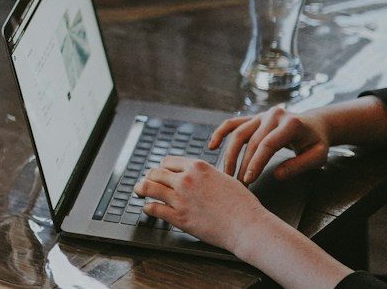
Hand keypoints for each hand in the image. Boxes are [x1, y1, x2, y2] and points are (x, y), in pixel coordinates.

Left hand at [136, 156, 276, 250]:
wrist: (247, 226)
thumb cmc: (242, 204)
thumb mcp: (224, 178)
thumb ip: (205, 174)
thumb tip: (196, 174)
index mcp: (197, 167)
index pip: (168, 161)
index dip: (163, 168)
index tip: (160, 172)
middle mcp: (186, 179)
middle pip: (155, 172)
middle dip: (150, 177)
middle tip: (146, 181)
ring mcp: (180, 198)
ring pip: (148, 187)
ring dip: (141, 188)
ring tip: (139, 191)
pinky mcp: (178, 217)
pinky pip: (153, 208)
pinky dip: (148, 207)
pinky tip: (148, 208)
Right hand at [211, 106, 331, 182]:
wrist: (315, 124)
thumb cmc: (316, 142)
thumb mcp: (317, 156)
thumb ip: (298, 165)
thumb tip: (276, 175)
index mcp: (290, 123)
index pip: (268, 144)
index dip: (256, 162)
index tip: (249, 180)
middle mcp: (273, 115)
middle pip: (251, 141)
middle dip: (243, 164)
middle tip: (238, 184)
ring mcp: (261, 115)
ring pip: (238, 133)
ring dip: (229, 154)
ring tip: (227, 173)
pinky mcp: (253, 118)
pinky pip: (233, 123)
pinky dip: (220, 133)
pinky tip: (212, 146)